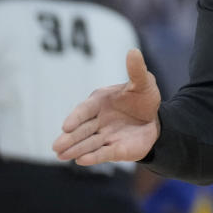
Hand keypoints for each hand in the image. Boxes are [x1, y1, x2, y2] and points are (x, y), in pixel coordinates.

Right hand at [52, 48, 160, 165]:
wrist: (156, 120)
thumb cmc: (144, 99)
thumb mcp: (143, 82)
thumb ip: (136, 70)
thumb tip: (133, 51)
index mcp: (100, 102)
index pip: (85, 110)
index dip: (76, 118)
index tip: (66, 126)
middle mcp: (99, 120)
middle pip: (82, 129)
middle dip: (69, 138)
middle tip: (56, 146)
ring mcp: (106, 136)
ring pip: (89, 143)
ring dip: (76, 149)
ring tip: (61, 155)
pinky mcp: (115, 150)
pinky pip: (103, 153)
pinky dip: (93, 157)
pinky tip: (81, 161)